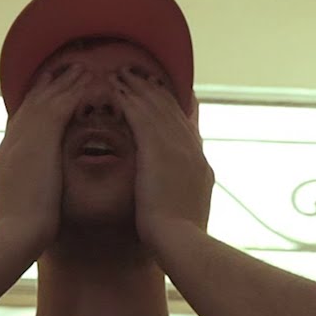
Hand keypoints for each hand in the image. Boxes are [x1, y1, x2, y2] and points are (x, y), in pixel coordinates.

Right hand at [0, 64, 93, 255]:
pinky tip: (90, 81)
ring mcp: (21, 142)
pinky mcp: (38, 142)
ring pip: (44, 102)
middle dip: (46, 89)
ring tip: (81, 67)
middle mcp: (9, 146)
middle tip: (61, 70)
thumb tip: (24, 204)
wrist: (11, 239)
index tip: (43, 98)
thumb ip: (19, 201)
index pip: (17, 129)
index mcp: (2, 163)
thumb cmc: (16, 239)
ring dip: (64, 83)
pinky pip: (59, 108)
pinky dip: (74, 92)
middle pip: (29, 108)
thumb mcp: (13, 214)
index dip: (31, 111)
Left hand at [111, 69, 214, 247]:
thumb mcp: (187, 216)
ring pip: (156, 107)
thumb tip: (176, 204)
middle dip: (154, 91)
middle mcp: (191, 151)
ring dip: (138, 87)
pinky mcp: (158, 149)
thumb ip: (181, 202)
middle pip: (172, 111)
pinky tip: (114, 86)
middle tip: (139, 73)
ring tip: (121, 72)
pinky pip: (140, 115)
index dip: (172, 109)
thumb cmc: (180, 242)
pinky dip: (128, 98)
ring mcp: (177, 148)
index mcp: (200, 167)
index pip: (186, 129)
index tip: (161, 95)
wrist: (182, 243)